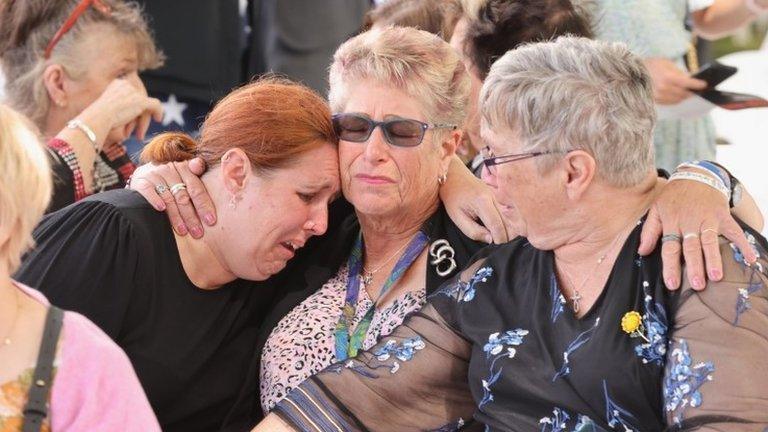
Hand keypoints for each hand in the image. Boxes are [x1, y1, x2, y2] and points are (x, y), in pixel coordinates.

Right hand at [79, 78, 162, 144]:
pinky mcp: (141, 100)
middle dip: (139, 116)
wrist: (98, 117)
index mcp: (117, 83)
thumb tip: (134, 111)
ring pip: (145, 105)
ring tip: (140, 135)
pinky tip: (158, 119)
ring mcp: (134, 92)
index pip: (132, 93)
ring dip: (143, 120)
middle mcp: (126, 84)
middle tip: (138, 129)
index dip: (134, 106)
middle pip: (139, 100)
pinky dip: (158, 112)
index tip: (134, 117)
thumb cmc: (98, 118)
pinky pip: (155, 105)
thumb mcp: (108, 108)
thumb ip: (121, 105)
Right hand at [129, 158, 215, 238]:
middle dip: (191, 216)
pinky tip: (161, 210)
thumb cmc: (169, 180)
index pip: (196, 188)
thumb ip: (195, 173)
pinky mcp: (141, 181)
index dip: (204, 205)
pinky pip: (149, 191)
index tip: (211, 221)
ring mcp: (154, 175)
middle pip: (183, 196)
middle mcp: (169, 169)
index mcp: (184, 168)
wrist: (142, 175)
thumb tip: (200, 165)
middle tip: (198, 232)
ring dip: (176, 216)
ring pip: (168, 198)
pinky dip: (155, 200)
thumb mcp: (183, 175)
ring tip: (183, 231)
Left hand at [440, 157, 509, 243]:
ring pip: (510, 217)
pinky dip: (505, 222)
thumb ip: (473, 231)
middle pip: (508, 222)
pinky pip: (506, 212)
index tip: (497, 247)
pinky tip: (499, 229)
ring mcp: (497, 196)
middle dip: (506, 236)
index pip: (497, 225)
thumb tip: (490, 239)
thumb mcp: (457, 217)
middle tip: (500, 245)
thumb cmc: (452, 196)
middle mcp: (494, 197)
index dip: (500, 239)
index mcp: (482, 202)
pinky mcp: (498, 197)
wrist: (453, 177)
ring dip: (507, 229)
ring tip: (500, 238)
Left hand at [639, 178, 755, 289]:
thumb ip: (649, 231)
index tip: (672, 284)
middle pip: (691, 247)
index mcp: (671, 222)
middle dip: (694, 266)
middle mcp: (689, 222)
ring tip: (716, 276)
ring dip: (713, 259)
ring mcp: (707, 219)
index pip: (670, 248)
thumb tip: (642, 252)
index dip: (670, 266)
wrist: (695, 175)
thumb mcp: (656, 209)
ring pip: (710, 241)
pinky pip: (735, 231)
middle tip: (697, 285)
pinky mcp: (723, 216)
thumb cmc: (673, 197)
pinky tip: (750, 259)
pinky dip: (743, 245)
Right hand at [643, 58, 706, 104]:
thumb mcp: (666, 63)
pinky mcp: (655, 100)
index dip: (698, 84)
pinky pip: (670, 102)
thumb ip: (679, 72)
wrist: (634, 72)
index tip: (704, 85)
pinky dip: (676, 99)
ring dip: (684, 96)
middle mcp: (663, 88)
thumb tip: (690, 80)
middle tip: (697, 89)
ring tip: (688, 92)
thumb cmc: (651, 65)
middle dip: (692, 91)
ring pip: (677, 99)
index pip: (688, 83)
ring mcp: (658, 96)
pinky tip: (678, 95)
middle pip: (684, 93)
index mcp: (668, 77)